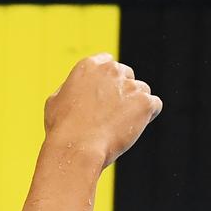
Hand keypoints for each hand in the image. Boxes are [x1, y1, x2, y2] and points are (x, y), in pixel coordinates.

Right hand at [44, 54, 161, 168]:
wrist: (76, 148)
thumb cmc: (62, 129)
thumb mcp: (56, 100)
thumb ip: (73, 87)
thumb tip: (81, 86)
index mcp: (89, 65)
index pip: (108, 62)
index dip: (108, 81)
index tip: (105, 96)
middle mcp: (111, 70)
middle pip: (127, 75)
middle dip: (123, 92)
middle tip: (111, 116)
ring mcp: (130, 85)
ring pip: (142, 90)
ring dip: (135, 105)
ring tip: (118, 126)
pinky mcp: (144, 102)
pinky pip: (154, 105)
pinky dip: (147, 116)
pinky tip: (131, 128)